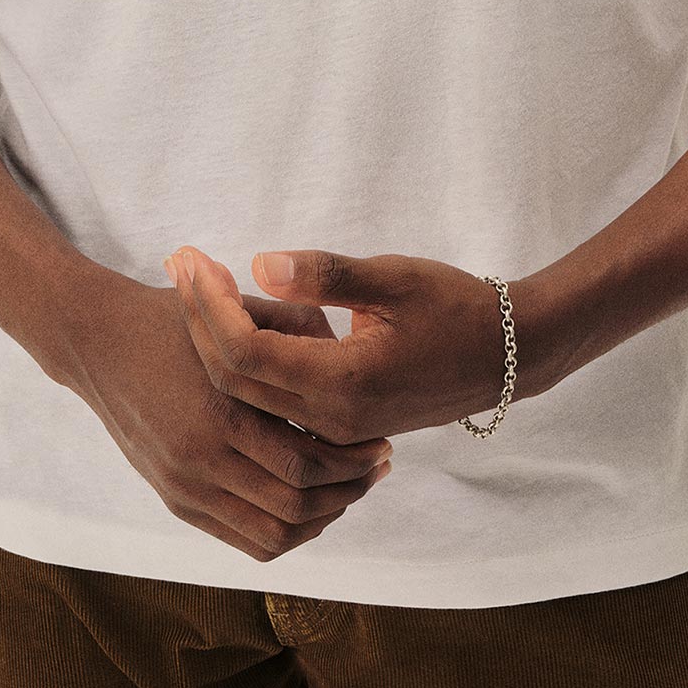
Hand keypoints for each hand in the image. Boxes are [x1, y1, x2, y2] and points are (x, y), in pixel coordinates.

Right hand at [61, 270, 395, 563]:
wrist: (98, 341)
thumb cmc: (173, 318)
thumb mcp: (234, 310)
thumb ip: (294, 325)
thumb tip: (349, 347)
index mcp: (220, 409)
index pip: (306, 460)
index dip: (353, 458)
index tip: (381, 440)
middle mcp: (200, 458)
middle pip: (297, 503)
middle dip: (349, 489)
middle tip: (378, 466)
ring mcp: (185, 486)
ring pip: (274, 533)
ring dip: (323, 517)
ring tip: (349, 489)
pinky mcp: (176, 500)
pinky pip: (245, 540)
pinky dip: (287, 533)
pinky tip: (311, 506)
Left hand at [163, 246, 516, 442]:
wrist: (508, 356)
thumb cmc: (455, 306)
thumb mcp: (393, 277)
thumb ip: (325, 275)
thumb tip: (261, 263)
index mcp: (343, 383)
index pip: (245, 354)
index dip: (208, 306)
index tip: (191, 258)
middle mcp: (333, 418)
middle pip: (235, 380)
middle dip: (199, 319)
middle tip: (180, 263)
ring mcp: (336, 430)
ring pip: (250, 396)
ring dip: (217, 340)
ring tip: (198, 285)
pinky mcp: (342, 425)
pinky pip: (275, 402)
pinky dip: (247, 361)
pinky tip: (239, 318)